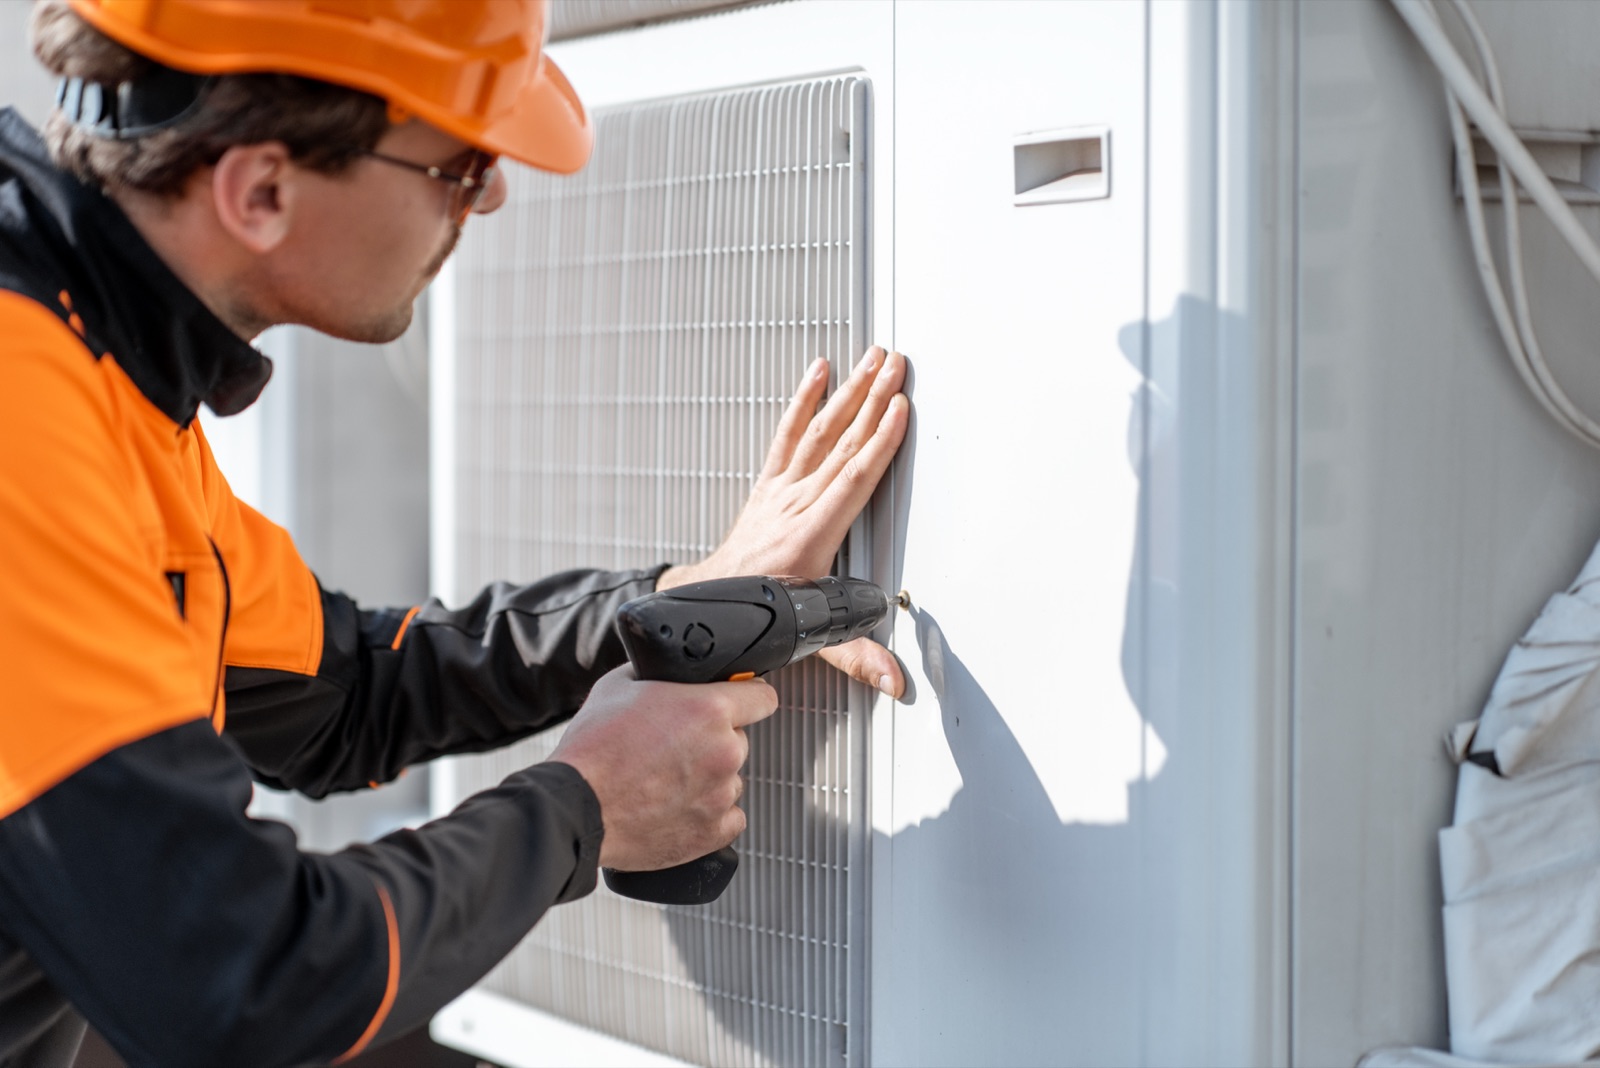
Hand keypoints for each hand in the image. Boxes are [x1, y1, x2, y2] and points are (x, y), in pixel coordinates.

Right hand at [549, 664, 778, 870]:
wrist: (574, 808)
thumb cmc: (592, 749)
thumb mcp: (619, 685)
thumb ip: (659, 673)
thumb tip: (671, 668)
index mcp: (710, 709)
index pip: (763, 697)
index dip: (748, 697)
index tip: (739, 704)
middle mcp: (724, 751)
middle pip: (738, 739)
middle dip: (714, 741)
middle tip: (675, 748)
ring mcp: (721, 794)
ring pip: (731, 779)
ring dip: (709, 779)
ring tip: (666, 782)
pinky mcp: (713, 832)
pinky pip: (728, 818)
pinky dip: (708, 814)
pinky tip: (677, 808)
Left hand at [659, 347, 909, 696]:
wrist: (704, 606)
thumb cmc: (754, 617)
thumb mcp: (806, 640)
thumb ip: (855, 656)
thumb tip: (894, 680)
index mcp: (808, 538)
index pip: (852, 481)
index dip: (879, 443)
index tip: (899, 410)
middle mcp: (793, 506)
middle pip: (841, 444)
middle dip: (872, 400)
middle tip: (896, 364)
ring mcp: (779, 491)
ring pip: (820, 432)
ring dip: (848, 392)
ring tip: (872, 358)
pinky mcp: (769, 485)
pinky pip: (787, 435)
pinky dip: (803, 401)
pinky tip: (817, 371)